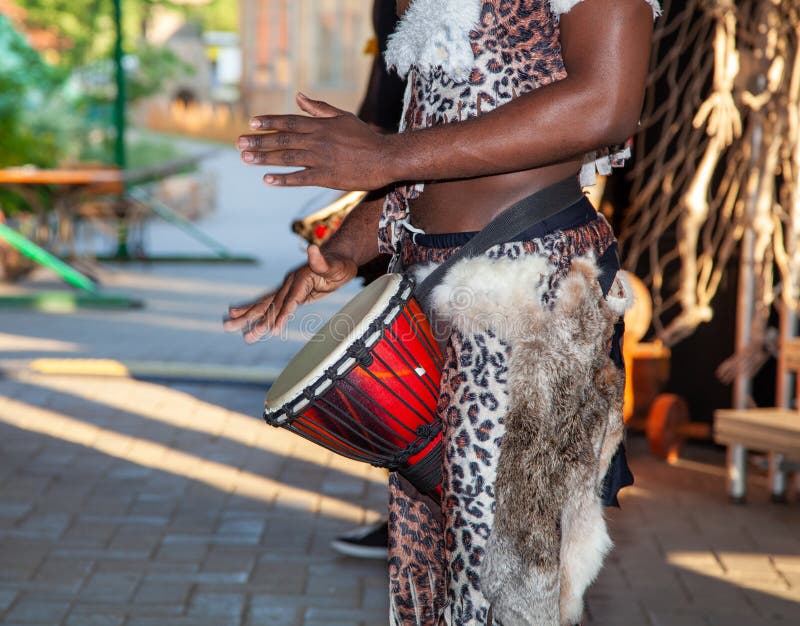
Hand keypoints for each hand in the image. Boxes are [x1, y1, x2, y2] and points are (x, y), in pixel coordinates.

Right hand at [223, 244, 356, 342]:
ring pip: (265, 305)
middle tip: (231, 328)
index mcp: (299, 278)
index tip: (274, 330)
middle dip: (252, 318)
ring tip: (229, 327)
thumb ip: (321, 261)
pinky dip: (255, 310)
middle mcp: (289, 282)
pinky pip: (269, 304)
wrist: (338, 257)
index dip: (281, 315)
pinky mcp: (288, 292)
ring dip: (248, 317)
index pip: (289, 300)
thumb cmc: (338, 263)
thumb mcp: (334, 264)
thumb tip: (313, 248)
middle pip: (269, 303)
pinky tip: (239, 315)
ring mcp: (286, 287)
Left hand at [237, 93, 394, 189]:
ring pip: (287, 158)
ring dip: (265, 158)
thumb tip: (299, 95)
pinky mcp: (327, 177)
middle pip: (283, 139)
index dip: (269, 122)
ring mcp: (321, 159)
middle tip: (239, 143)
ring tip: (246, 158)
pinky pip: (300, 178)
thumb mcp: (343, 117)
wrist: (385, 158)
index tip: (251, 123)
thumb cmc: (366, 137)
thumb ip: (319, 108)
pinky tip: (267, 179)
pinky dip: (283, 179)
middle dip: (259, 141)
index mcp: (320, 125)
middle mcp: (317, 140)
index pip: (289, 121)